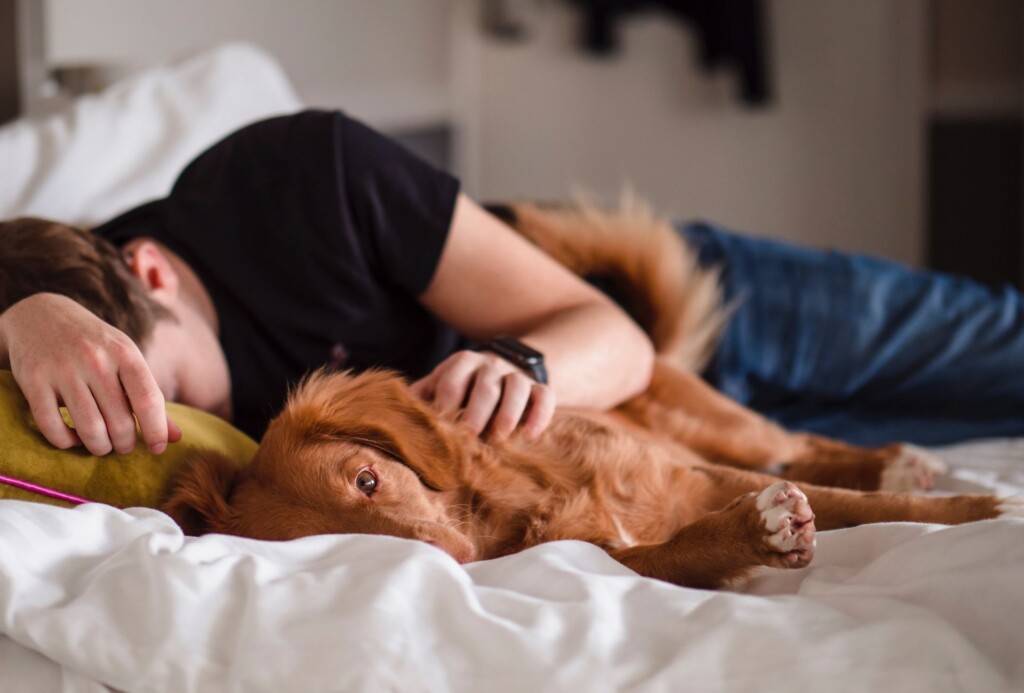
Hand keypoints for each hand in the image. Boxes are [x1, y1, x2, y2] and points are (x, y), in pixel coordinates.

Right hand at [0, 293, 181, 454]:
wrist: (41, 313)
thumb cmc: (95, 345)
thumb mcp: (127, 360)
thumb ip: (150, 397)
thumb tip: (176, 438)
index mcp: (125, 353)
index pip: (148, 399)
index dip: (156, 431)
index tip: (157, 448)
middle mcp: (95, 360)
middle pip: (120, 422)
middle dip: (125, 444)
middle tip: (123, 445)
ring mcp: (63, 370)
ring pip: (89, 429)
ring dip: (99, 447)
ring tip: (102, 445)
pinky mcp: (33, 381)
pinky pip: (52, 427)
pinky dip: (65, 442)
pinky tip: (72, 437)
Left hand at [410, 349, 554, 440]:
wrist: (503, 369)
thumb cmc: (462, 387)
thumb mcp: (440, 384)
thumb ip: (422, 397)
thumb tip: (396, 419)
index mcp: (461, 363)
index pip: (452, 380)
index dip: (446, 404)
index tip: (441, 427)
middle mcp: (490, 365)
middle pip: (486, 385)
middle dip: (477, 411)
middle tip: (469, 435)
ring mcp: (516, 375)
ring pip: (517, 387)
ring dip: (508, 413)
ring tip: (499, 437)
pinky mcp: (539, 388)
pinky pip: (545, 396)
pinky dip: (539, 415)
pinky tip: (529, 436)